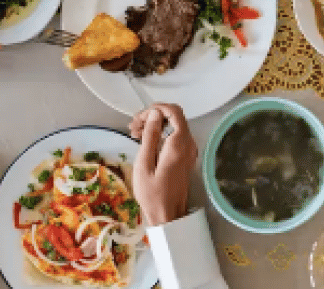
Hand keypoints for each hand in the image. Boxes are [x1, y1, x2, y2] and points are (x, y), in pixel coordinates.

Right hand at [129, 104, 196, 226]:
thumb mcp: (144, 163)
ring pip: (174, 126)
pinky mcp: (186, 157)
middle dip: (153, 116)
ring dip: (156, 125)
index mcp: (179, 143)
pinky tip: (146, 142)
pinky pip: (175, 138)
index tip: (139, 116)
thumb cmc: (153, 194)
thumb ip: (150, 136)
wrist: (168, 215)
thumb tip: (154, 114)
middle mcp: (189, 144)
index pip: (174, 111)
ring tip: (135, 134)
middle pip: (174, 117)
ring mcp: (189, 151)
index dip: (156, 108)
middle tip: (133, 127)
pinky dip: (161, 135)